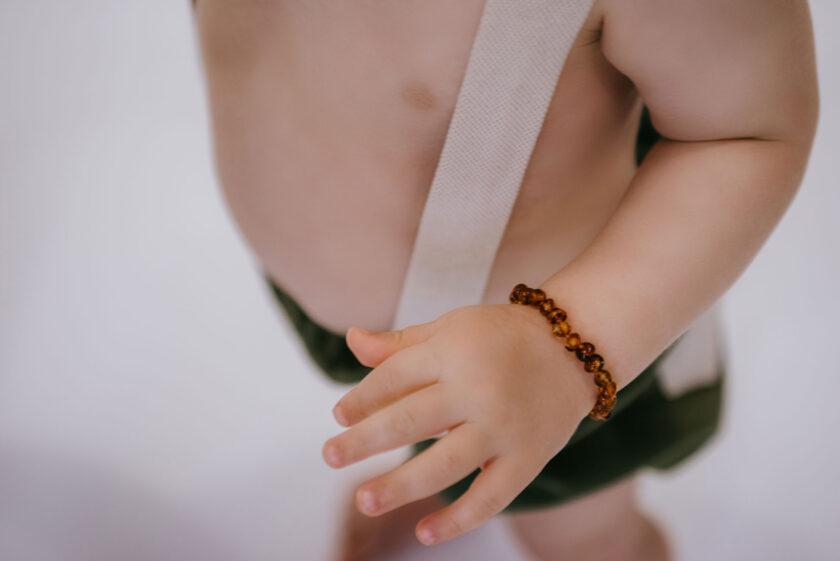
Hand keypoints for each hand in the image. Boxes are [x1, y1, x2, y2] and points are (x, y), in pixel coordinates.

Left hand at [321, 303, 597, 545]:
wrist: (574, 346)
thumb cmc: (501, 336)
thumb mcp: (451, 327)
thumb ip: (400, 343)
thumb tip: (351, 338)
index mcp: (453, 350)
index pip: (395, 378)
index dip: (362, 398)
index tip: (338, 417)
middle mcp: (477, 388)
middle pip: (410, 420)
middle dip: (364, 441)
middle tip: (330, 456)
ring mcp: (503, 427)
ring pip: (444, 464)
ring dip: (400, 486)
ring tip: (363, 498)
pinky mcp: (527, 458)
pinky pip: (490, 497)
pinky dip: (458, 519)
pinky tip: (424, 532)